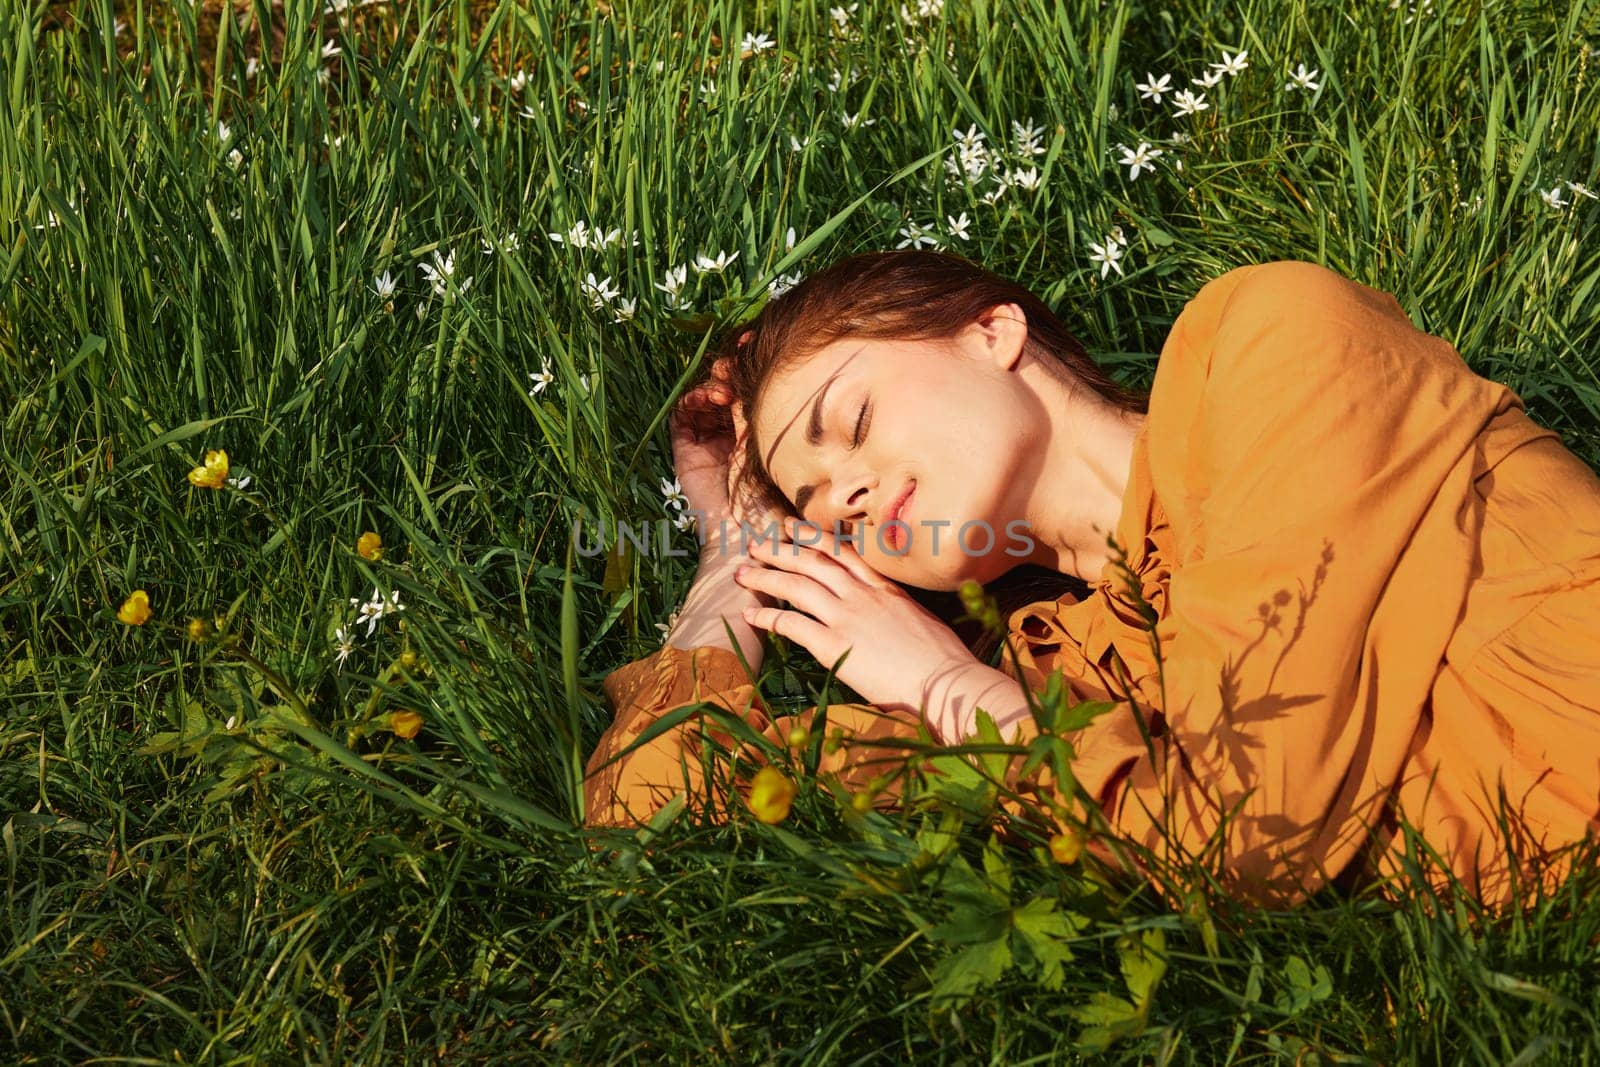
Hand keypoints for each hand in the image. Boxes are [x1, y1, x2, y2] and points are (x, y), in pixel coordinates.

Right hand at [670, 357, 788, 561]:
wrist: (748, 533)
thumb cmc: (771, 498)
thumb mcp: (766, 445)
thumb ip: (755, 411)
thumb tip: (755, 373)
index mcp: (754, 435)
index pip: (747, 394)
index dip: (748, 369)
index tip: (755, 346)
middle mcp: (730, 436)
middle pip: (723, 392)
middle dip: (728, 372)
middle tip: (735, 361)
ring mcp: (707, 443)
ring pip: (702, 401)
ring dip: (711, 386)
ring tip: (723, 388)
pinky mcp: (686, 452)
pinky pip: (682, 418)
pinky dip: (691, 402)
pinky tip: (706, 398)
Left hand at [733, 518, 981, 717]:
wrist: (945, 682)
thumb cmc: (941, 661)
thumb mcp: (920, 620)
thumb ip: (896, 610)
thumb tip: (886, 614)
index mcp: (884, 587)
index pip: (841, 552)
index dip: (812, 537)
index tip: (791, 528)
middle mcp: (862, 594)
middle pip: (812, 561)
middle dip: (779, 550)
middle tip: (754, 545)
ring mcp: (847, 617)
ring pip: (796, 585)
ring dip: (765, 576)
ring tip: (742, 573)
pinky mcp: (834, 645)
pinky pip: (791, 623)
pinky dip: (767, 615)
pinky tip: (749, 614)